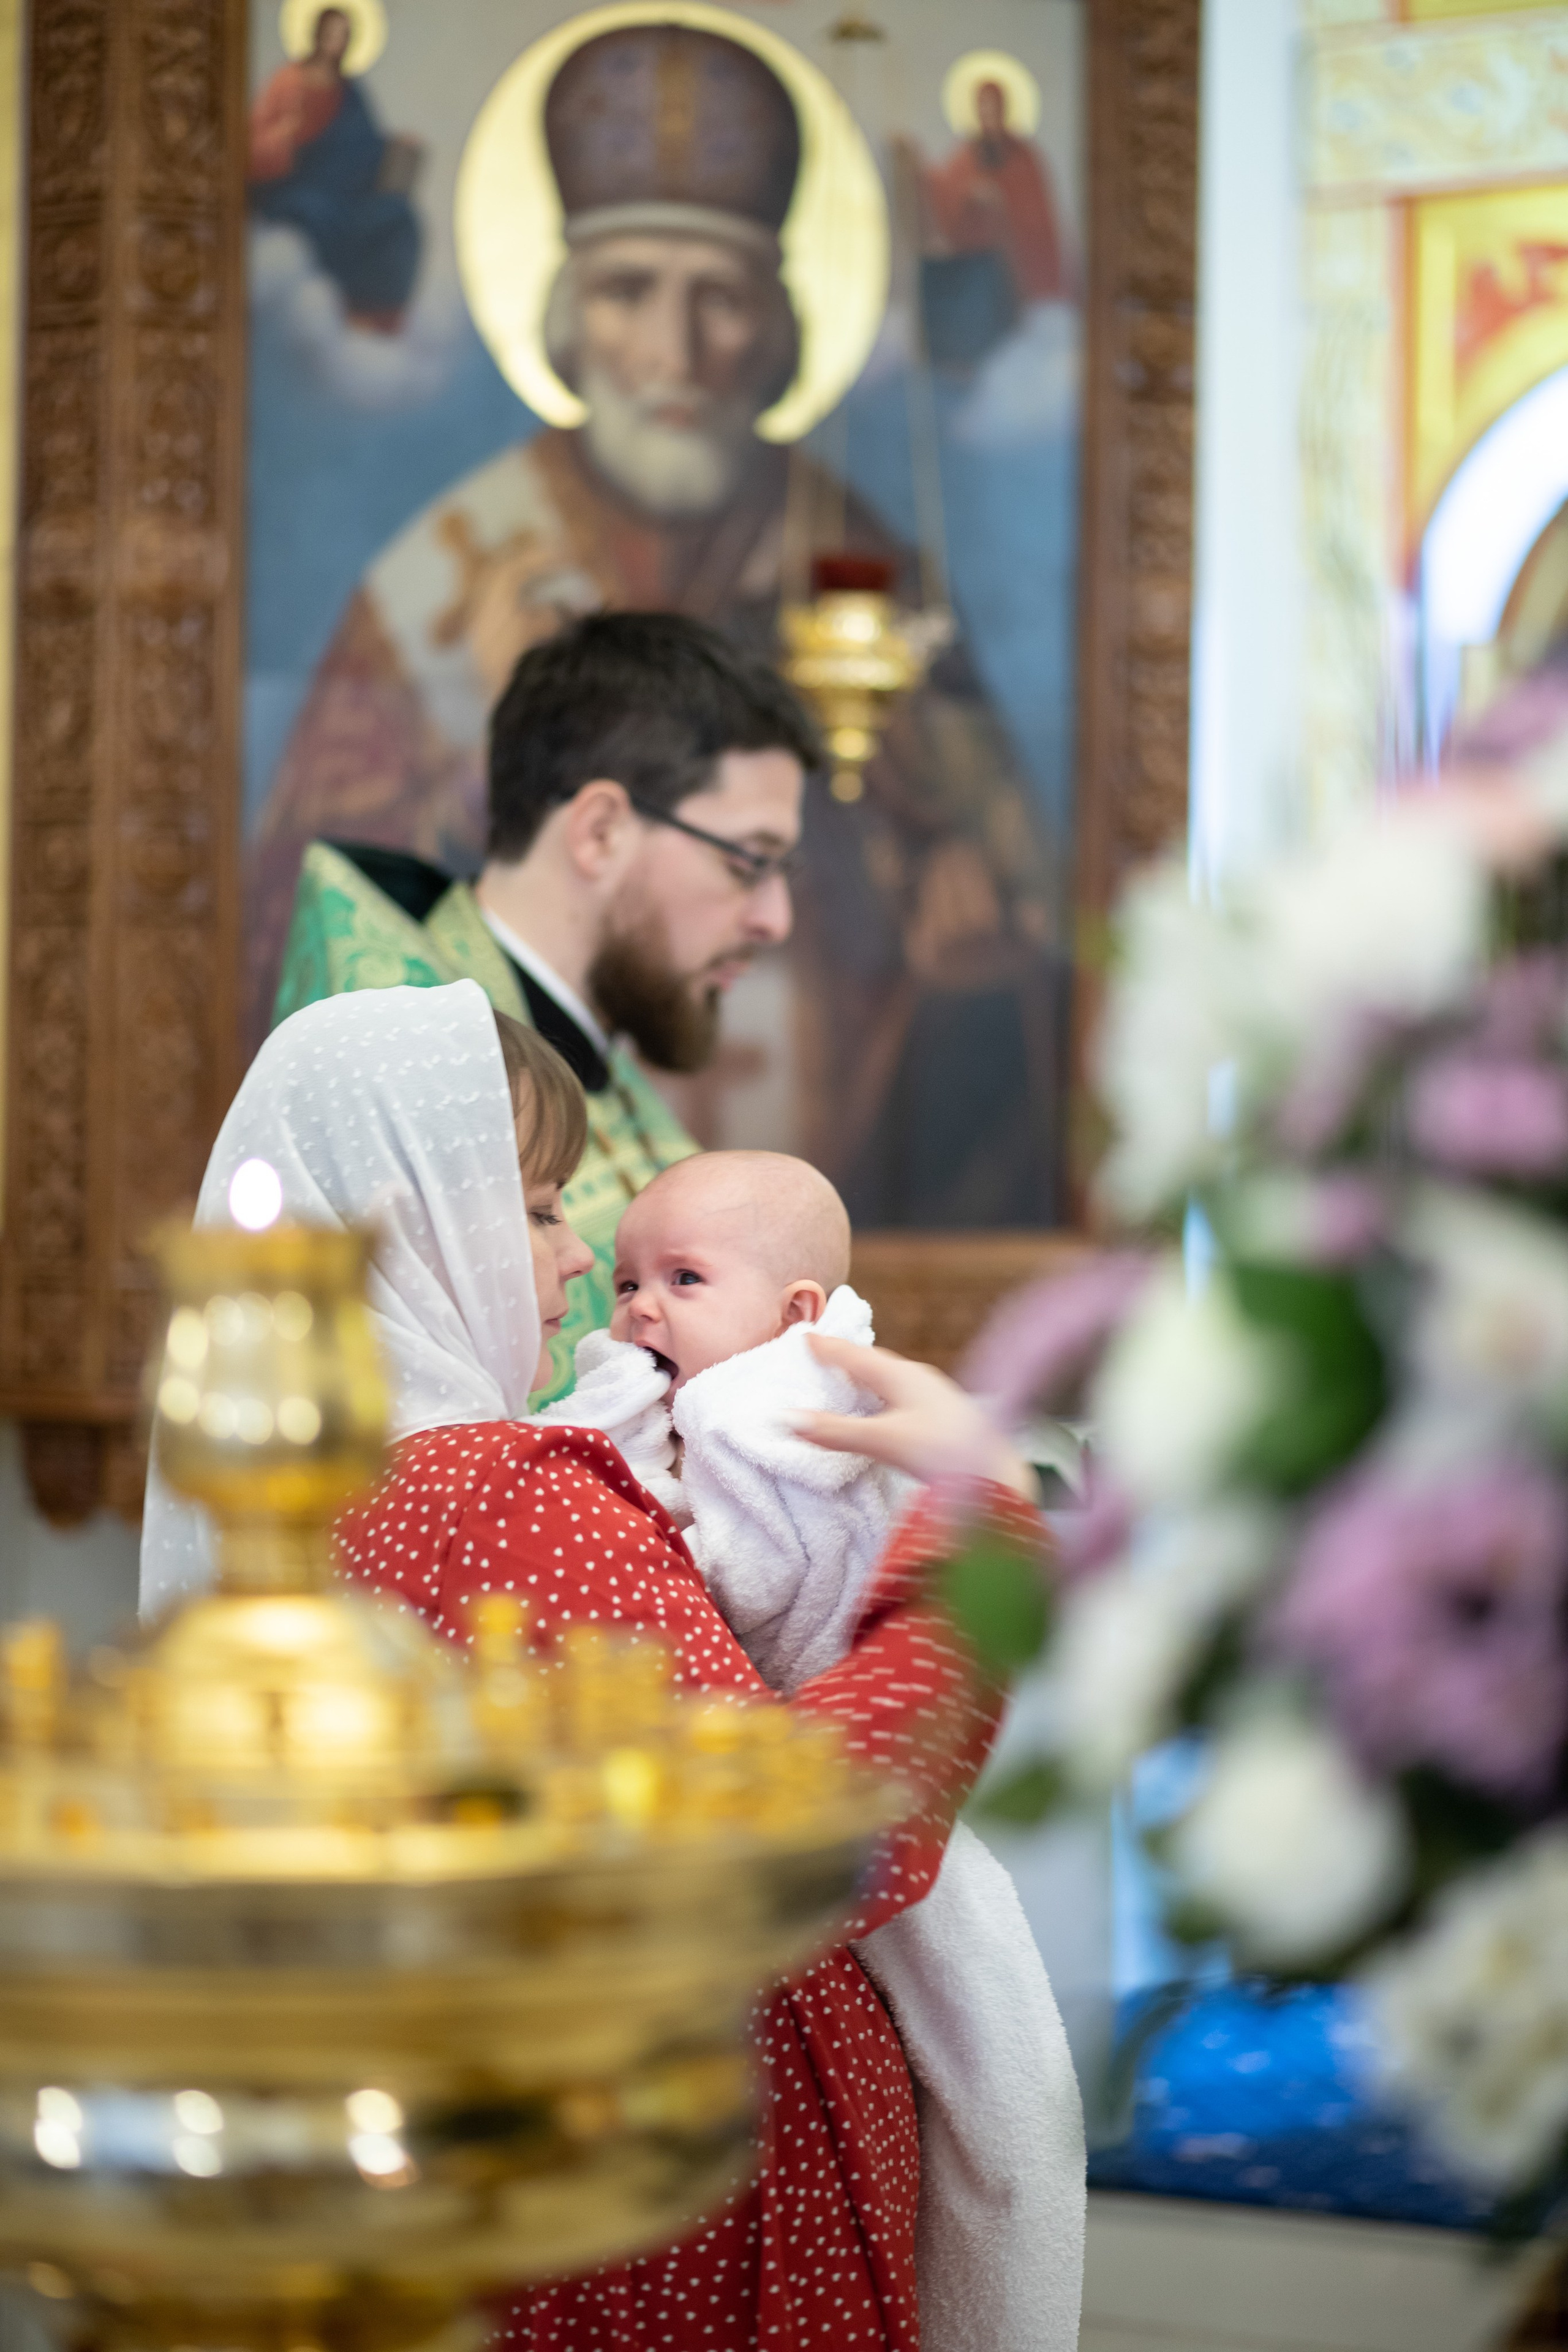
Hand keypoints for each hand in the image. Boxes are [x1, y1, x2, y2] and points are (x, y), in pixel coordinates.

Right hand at [794, 1336, 1034, 1498]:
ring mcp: (936, 1395)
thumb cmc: (942, 1452)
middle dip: (848, 1357)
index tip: (805, 1334)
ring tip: (850, 1377)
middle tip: (824, 1352)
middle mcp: (919, 1377)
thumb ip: (835, 1431)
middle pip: (875, 1361)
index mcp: (901, 1375)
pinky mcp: (946, 1414)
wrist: (999, 1474)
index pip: (855, 1355)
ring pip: (893, 1378)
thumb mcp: (883, 1440)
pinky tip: (887, 1408)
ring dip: (868, 1375)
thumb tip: (786, 1418)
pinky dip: (885, 1393)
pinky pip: (904, 1393)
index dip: (827, 1346)